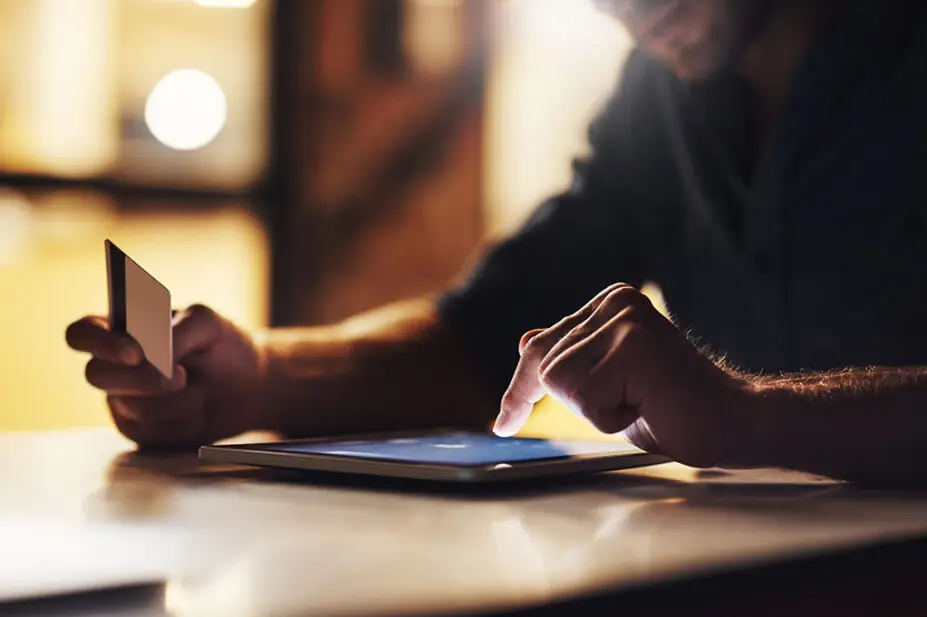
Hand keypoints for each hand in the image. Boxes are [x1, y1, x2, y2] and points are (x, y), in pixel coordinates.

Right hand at [66, 305, 264, 449]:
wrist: (249, 386)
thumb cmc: (223, 346)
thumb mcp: (207, 324)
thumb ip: (177, 331)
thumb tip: (151, 353)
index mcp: (122, 330)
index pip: (82, 333)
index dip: (99, 343)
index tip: (135, 353)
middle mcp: (114, 366)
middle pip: (96, 374)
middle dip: (141, 379)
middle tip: (181, 377)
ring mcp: (123, 400)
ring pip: (129, 405)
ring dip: (173, 400)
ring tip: (200, 389)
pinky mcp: (140, 430)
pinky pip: (148, 431)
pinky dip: (180, 421)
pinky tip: (197, 410)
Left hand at [493, 284, 754, 467]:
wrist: (732, 421)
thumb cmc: (671, 408)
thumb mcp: (607, 385)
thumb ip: (571, 360)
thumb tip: (527, 339)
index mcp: (608, 304)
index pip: (542, 347)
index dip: (519, 390)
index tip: (504, 422)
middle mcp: (614, 303)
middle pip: (544, 365)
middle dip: (574, 401)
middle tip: (629, 404)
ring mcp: (624, 320)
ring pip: (559, 380)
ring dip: (596, 410)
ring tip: (641, 400)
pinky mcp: (633, 344)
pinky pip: (585, 398)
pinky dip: (610, 418)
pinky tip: (647, 403)